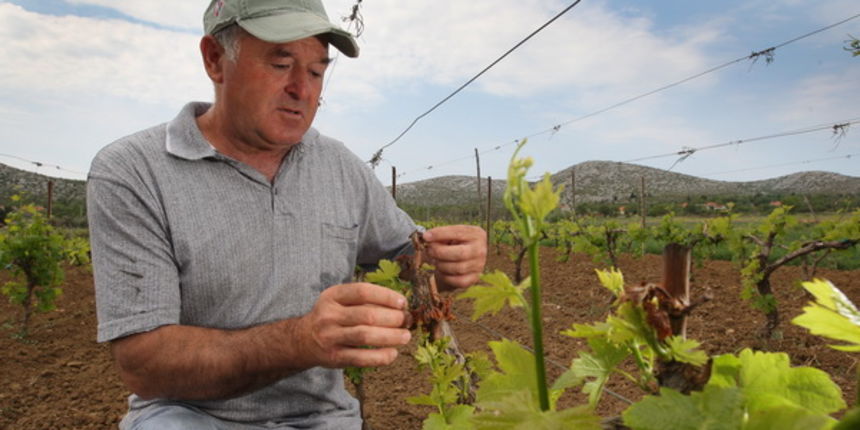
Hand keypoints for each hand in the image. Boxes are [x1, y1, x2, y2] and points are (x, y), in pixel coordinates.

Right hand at [297, 283, 411, 367]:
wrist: (304, 340)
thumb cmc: (333, 316)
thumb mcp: (341, 301)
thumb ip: (365, 300)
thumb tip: (401, 306)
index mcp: (333, 295)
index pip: (363, 292)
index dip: (386, 296)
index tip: (402, 303)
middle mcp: (329, 315)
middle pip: (367, 315)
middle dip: (393, 318)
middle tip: (406, 321)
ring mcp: (330, 337)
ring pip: (365, 336)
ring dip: (391, 337)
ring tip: (405, 336)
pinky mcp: (334, 357)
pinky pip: (361, 358)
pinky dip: (380, 357)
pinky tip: (393, 353)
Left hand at [423, 225, 486, 290]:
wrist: (465, 258)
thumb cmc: (455, 243)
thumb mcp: (451, 235)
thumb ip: (441, 235)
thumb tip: (427, 237)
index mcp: (476, 234)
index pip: (458, 232)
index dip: (440, 234)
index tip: (426, 236)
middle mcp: (480, 250)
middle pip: (460, 254)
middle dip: (440, 252)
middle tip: (429, 251)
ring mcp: (479, 265)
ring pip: (457, 268)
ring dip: (441, 265)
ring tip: (435, 260)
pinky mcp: (474, 278)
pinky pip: (458, 281)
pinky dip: (446, 277)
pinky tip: (441, 271)